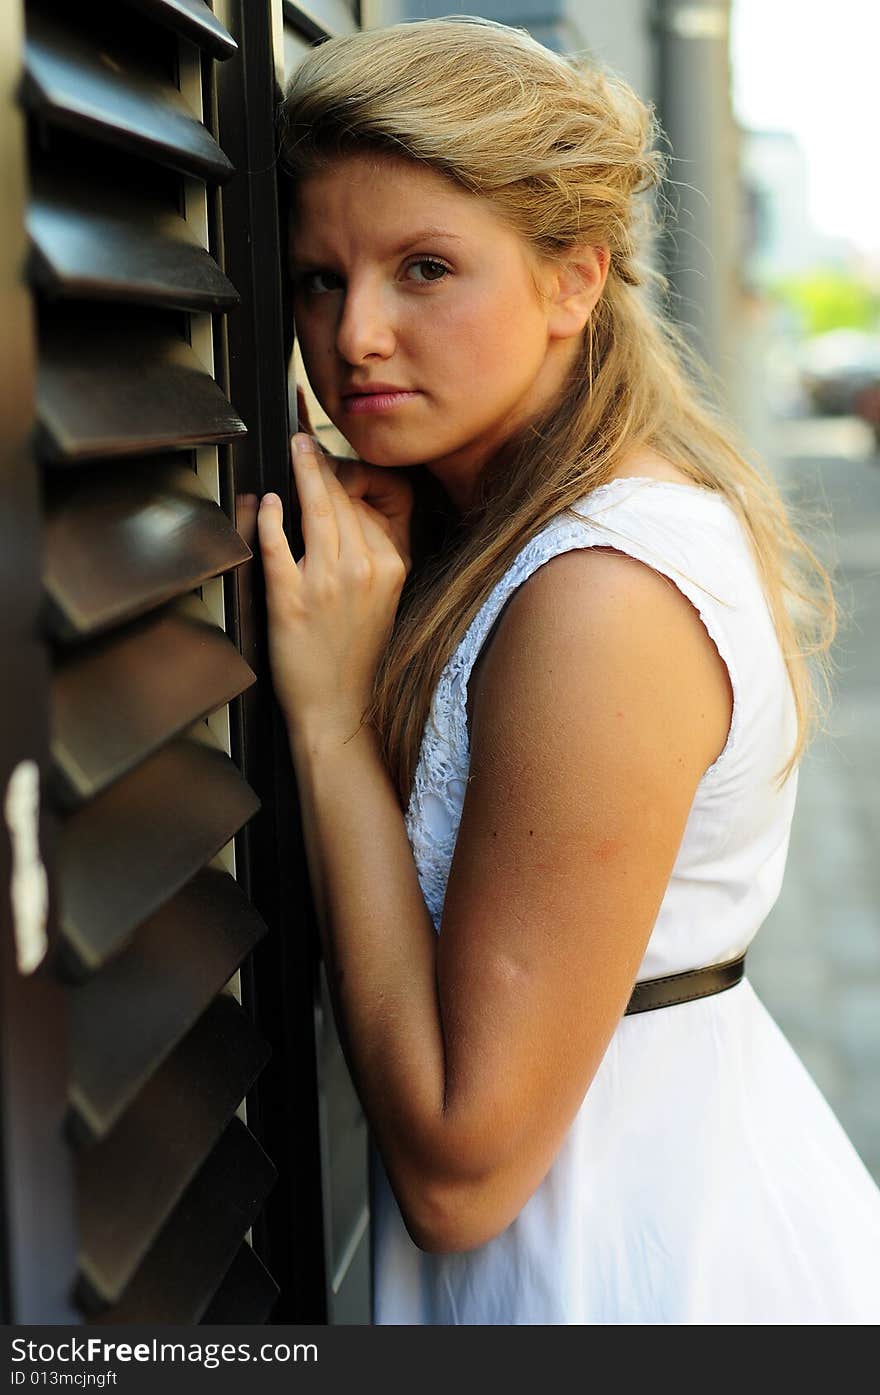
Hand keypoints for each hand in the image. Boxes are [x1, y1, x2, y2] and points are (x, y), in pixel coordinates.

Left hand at [257, 433, 407, 741]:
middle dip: (321, 465)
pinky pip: (280, 546)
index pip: (369, 503)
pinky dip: (271, 518)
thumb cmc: (360, 656)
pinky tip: (266, 502)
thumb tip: (351, 507)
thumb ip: (378, 552)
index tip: (331, 457)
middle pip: (341, 499)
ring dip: (302, 474)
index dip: (346, 474)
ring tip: (293, 449)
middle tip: (303, 440)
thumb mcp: (389, 598)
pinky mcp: (293, 602)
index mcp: (394, 565)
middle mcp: (366, 569)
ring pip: (316, 512)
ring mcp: (328, 584)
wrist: (342, 712)